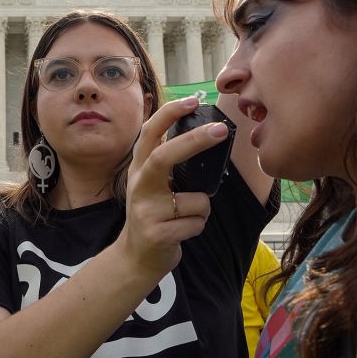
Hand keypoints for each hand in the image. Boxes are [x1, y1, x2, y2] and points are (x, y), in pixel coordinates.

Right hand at [116, 98, 227, 276]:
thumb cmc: (153, 214)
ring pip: (196, 200)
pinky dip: (197, 227)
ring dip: (201, 210)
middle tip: (221, 130)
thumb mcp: (152, 184)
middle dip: (195, 140)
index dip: (169, 114)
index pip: (149, 133)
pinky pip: (197, 223)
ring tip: (184, 217)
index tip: (192, 100)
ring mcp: (146, 210)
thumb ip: (167, 162)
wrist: (135, 257)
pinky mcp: (157, 233)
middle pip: (165, 155)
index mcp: (139, 168)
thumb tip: (204, 133)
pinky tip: (180, 232)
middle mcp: (139, 185)